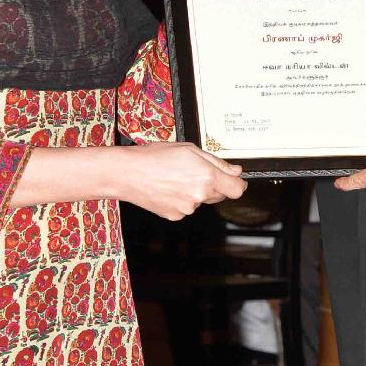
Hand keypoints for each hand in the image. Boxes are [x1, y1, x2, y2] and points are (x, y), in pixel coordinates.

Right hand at [114, 141, 245, 218]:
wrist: (127, 173)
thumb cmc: (154, 157)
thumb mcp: (190, 150)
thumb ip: (217, 162)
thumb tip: (235, 170)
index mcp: (206, 176)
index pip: (237, 189)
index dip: (238, 184)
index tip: (235, 180)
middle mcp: (199, 195)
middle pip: (220, 195)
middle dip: (213, 184)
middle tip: (195, 171)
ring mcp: (187, 208)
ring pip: (201, 201)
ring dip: (195, 192)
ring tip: (175, 177)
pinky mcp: (176, 215)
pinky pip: (186, 208)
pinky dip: (181, 199)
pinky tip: (168, 188)